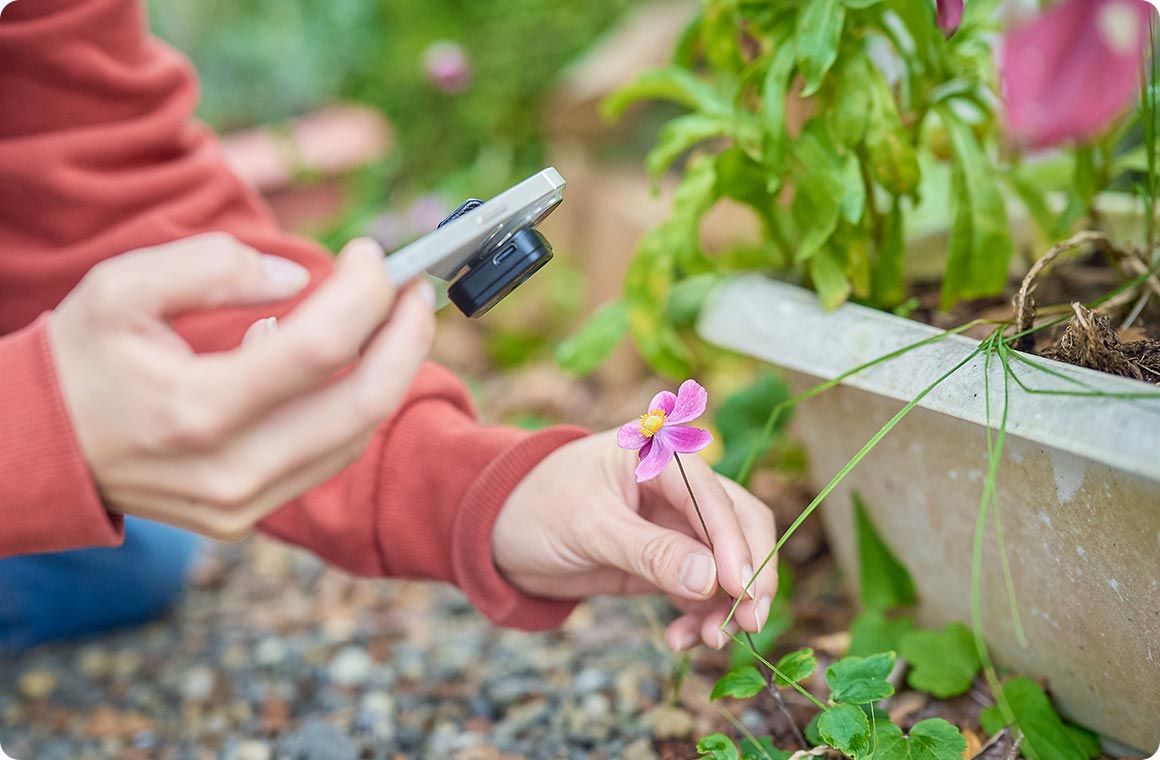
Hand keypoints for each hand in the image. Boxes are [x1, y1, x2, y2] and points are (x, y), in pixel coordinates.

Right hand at [49, 233, 434, 539]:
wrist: (35, 452)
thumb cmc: (79, 360)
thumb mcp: (121, 288)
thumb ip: (211, 266)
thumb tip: (297, 276)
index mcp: (194, 409)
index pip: (320, 349)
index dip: (363, 294)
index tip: (370, 254)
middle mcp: (228, 470)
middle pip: (363, 405)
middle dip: (407, 338)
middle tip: (416, 290)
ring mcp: (241, 503)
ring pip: (355, 437)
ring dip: (390, 372)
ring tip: (392, 318)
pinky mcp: (246, 516)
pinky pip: (327, 458)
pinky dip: (350, 407)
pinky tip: (341, 364)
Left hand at [494, 430, 777, 650]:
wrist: (499, 532)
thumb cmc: (536, 507)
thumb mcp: (590, 527)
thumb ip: (649, 551)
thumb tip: (711, 581)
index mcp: (660, 455)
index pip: (714, 497)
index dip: (735, 542)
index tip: (740, 589)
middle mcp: (678, 487)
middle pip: (739, 525)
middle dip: (748, 575)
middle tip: (750, 623)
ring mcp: (675, 525)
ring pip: (726, 563)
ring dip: (726, 605)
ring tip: (710, 642)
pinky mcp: (667, 560)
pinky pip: (702, 590)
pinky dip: (701, 617)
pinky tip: (682, 640)